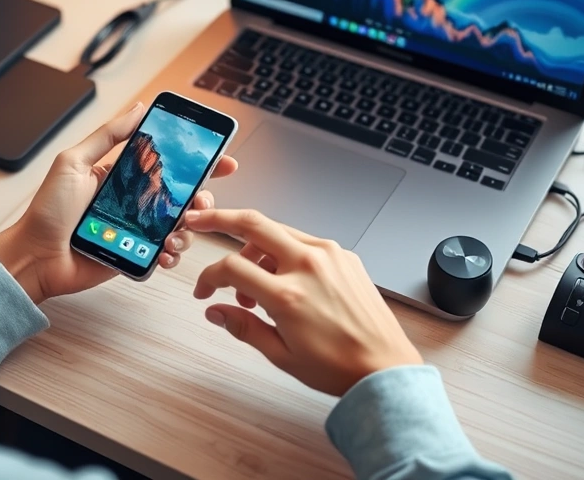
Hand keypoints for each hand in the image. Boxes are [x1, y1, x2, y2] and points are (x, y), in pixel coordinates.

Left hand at [0, 102, 237, 303]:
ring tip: (178, 231)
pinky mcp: (138, 255)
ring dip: (189, 227)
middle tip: (202, 201)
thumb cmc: (48, 211)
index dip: (197, 160)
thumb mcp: (73, 162)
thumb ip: (107, 136)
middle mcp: (135, 201)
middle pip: (184, 195)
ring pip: (182, 225)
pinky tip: (166, 252)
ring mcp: (138, 230)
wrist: (35, 257)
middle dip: (203, 197)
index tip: (221, 158)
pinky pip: (167, 253)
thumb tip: (138, 108)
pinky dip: (174, 253)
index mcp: (124, 176)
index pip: (167, 163)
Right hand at [185, 208, 421, 396]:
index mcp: (289, 295)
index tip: (205, 292)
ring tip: (253, 285)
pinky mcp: (345, 255)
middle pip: (253, 224)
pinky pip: (304, 241)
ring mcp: (330, 255)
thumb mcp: (281, 355)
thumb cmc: (339, 366)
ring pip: (278, 230)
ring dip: (255, 246)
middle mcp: (309, 265)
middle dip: (218, 218)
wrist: (385, 366)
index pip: (232, 268)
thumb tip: (216, 311)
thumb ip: (243, 328)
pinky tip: (283, 279)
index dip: (209, 278)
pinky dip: (284, 252)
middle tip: (198, 220)